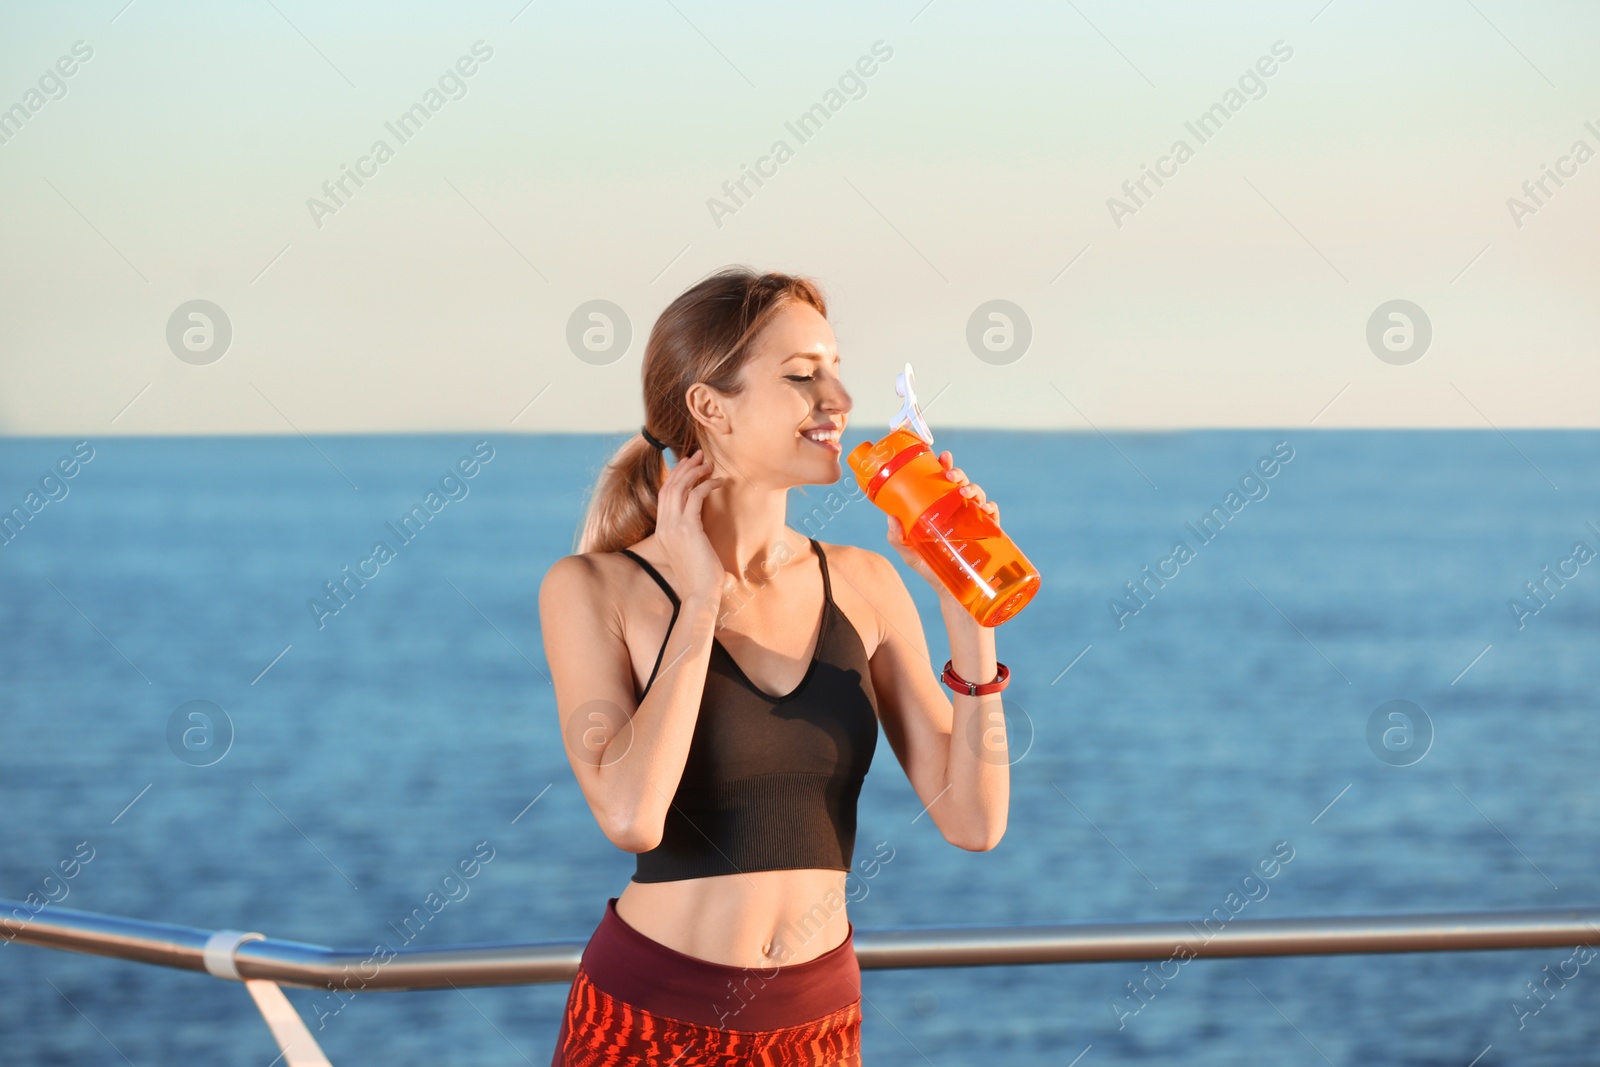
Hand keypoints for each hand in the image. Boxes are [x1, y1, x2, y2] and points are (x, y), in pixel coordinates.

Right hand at [653, 450, 725, 602]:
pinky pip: (695, 497)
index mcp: (661, 532)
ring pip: (679, 488)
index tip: (689, 465)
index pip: (664, 495)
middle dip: (684, 468)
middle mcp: (663, 527)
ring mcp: (673, 527)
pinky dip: (706, 485)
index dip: (676, 477)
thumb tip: (700, 522)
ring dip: (694, 472)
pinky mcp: (687, 528)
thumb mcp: (690, 550)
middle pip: (669, 487)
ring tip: (709, 463)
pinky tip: (719, 482)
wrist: (700, 593)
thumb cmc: (700, 576)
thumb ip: (689, 534)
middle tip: (699, 455)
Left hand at [884, 450, 999, 597]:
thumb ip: (898, 538)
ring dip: (973, 488)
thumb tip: (890, 518)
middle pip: (961, 484)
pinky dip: (990, 508)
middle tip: (949, 475)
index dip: (944, 465)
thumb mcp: (910, 553)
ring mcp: (974, 521)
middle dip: (957, 473)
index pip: (943, 482)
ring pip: (977, 495)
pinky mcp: (989, 534)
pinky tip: (985, 508)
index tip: (941, 455)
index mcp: (941, 508)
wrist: (954, 595)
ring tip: (963, 492)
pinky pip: (993, 515)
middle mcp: (958, 511)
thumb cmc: (932, 569)